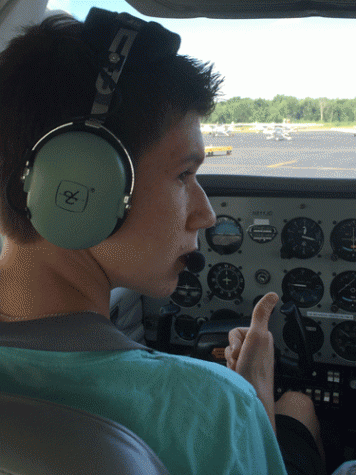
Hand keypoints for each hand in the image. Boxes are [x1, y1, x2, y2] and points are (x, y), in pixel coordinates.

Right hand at [224, 292, 278, 431]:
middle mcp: (255, 349)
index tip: (243, 349)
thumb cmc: (256, 369)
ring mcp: (248, 361)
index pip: (236, 331)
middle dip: (231, 352)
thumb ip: (261, 314)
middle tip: (241, 361)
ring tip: (239, 370)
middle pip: (231, 341)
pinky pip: (227, 364)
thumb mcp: (258, 335)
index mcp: (261, 338)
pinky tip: (237, 375)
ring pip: (227, 353)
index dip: (235, 340)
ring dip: (230, 362)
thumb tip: (273, 294)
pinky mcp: (242, 372)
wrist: (251, 396)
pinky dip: (229, 370)